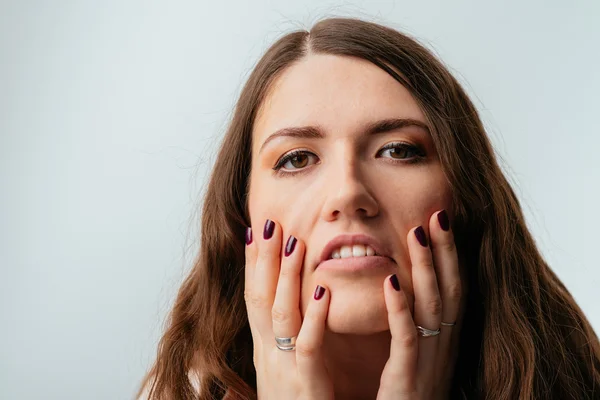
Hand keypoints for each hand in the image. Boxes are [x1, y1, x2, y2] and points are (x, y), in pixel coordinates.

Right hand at [244, 219, 334, 399]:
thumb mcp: (281, 372)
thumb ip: (281, 343)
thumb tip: (273, 317)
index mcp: (264, 350)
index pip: (254, 298)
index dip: (253, 264)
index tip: (255, 230)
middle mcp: (268, 356)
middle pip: (259, 299)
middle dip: (263, 259)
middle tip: (269, 222)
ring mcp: (283, 370)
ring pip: (279, 315)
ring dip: (285, 276)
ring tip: (293, 241)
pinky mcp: (306, 386)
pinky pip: (308, 347)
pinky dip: (314, 317)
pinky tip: (322, 290)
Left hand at [377, 210, 461, 399]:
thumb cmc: (406, 393)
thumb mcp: (416, 353)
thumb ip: (414, 321)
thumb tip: (403, 283)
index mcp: (444, 338)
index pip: (453, 287)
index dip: (450, 253)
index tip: (441, 218)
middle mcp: (443, 346)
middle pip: (449, 289)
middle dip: (445, 250)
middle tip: (437, 213)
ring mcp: (429, 361)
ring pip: (432, 306)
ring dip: (426, 267)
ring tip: (417, 232)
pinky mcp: (408, 378)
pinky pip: (406, 338)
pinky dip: (400, 309)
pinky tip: (390, 282)